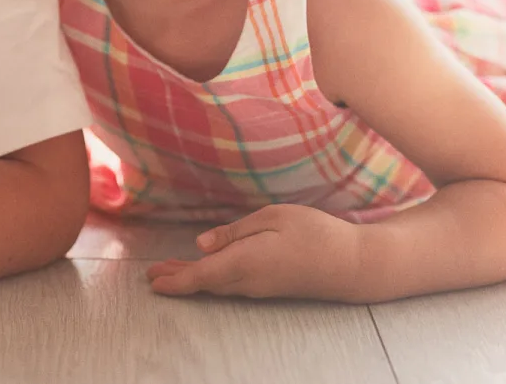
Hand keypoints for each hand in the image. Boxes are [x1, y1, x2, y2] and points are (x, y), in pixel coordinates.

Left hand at [146, 204, 366, 301]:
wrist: (353, 264)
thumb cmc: (314, 233)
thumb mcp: (272, 218)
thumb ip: (234, 232)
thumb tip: (201, 245)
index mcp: (245, 262)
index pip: (201, 275)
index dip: (175, 280)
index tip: (152, 281)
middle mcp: (249, 280)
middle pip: (205, 282)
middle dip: (177, 279)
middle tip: (152, 276)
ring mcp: (261, 287)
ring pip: (218, 284)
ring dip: (193, 278)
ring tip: (170, 271)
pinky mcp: (271, 286)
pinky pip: (233, 284)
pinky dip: (212, 278)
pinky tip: (208, 270)